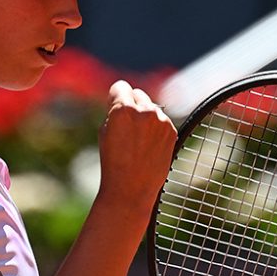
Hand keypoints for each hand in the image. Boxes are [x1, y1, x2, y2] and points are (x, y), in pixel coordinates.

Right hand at [97, 80, 176, 207]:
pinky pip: (161, 120)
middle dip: (131, 104)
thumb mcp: (105, 132)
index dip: (115, 97)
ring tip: (137, 141)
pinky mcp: (171, 130)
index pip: (120, 86)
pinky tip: (148, 146)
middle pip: (137, 93)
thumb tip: (125, 99)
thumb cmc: (113, 162)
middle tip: (126, 127)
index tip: (113, 107)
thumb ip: (115, 111)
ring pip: (150, 107)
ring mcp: (160, 120)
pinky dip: (155, 128)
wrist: (131, 189)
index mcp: (122, 109)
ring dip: (144, 116)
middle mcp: (144, 110)